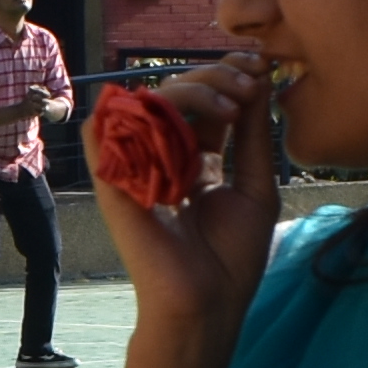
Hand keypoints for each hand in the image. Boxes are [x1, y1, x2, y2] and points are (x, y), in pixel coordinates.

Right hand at [92, 57, 290, 367]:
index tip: (259, 66)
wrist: (207, 301)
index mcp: (196, 158)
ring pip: (149, 100)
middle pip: (177, 93)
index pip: (204, 101)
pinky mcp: (113, 180)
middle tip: (246, 88)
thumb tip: (260, 79)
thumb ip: (254, 133)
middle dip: (215, 79)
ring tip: (227, 107)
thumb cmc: (233, 255)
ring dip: (190, 90)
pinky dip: (138, 109)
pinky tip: (177, 115)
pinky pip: (108, 128)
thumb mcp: (256, 184)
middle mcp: (162, 155)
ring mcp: (136, 165)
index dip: (228, 77)